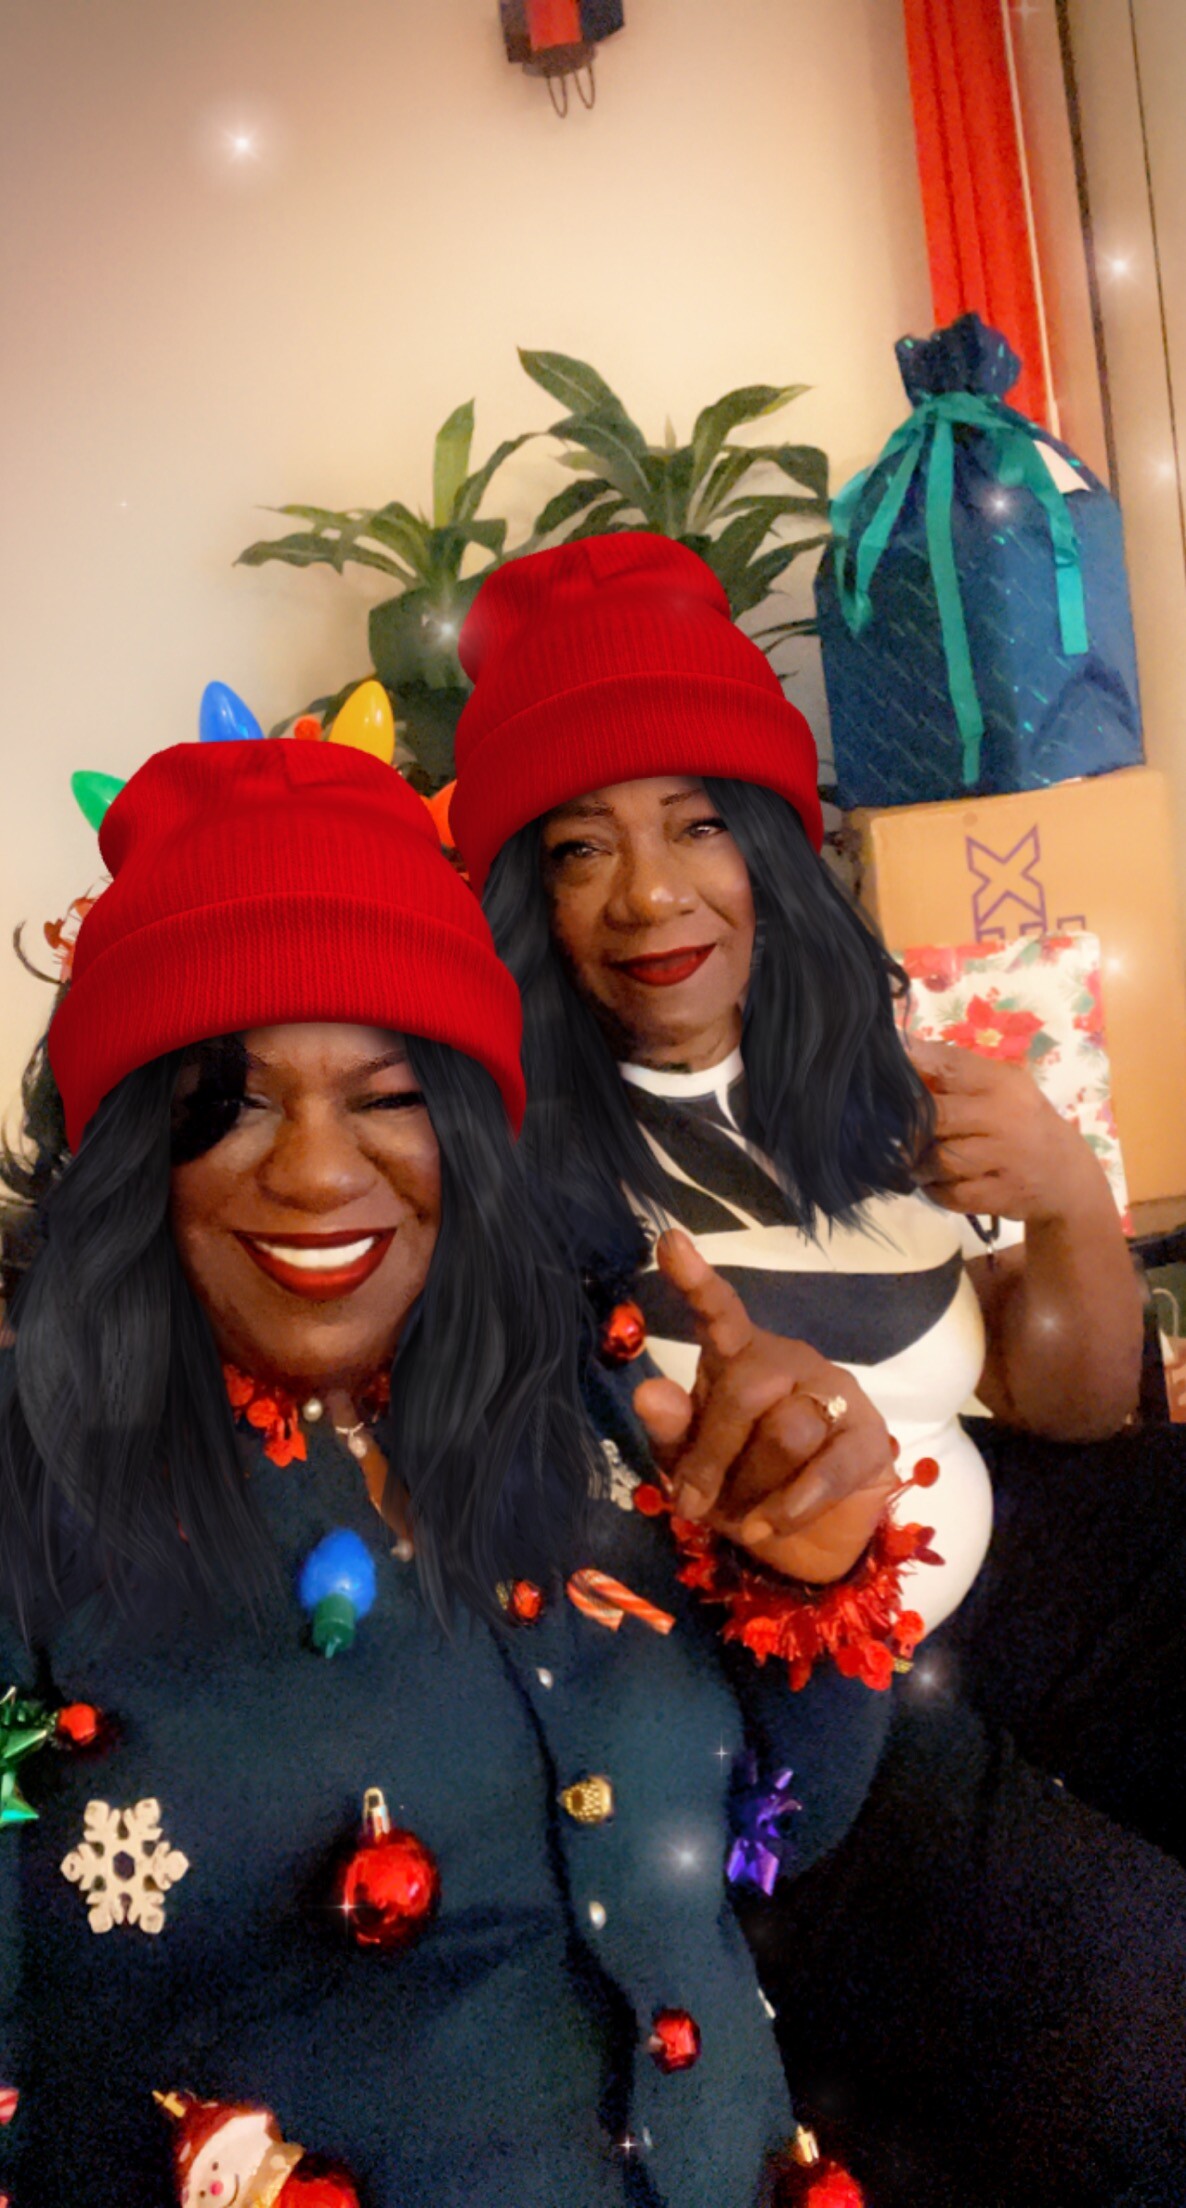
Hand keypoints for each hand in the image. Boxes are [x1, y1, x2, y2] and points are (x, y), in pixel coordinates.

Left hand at [631, 1230, 899, 1582]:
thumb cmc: (741, 1486)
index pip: (720, 1312)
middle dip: (713, 1455)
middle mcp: (789, 1362)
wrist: (806, 1541)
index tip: (669, 1242)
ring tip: (745, 1515)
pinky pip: (827, 1468)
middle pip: (748, 1390)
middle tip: (692, 1503)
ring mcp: (836, 1395)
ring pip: (789, 1430)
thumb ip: (672, 1431)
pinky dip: (790, 1506)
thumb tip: (649, 1392)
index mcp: (739, 1357)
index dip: (695, 1280)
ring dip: (755, 1487)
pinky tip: (770, 1525)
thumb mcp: (692, 1465)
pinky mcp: (870, 1439)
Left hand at [908, 1036, 1101, 1224]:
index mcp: (1001, 1082)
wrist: (1067, 1174)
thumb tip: (893, 1050)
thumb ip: (953, 1072)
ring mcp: (1005, 1158)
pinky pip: (948, 1194)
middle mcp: (1005, 1116)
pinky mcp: (1000, 1195)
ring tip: (918, 1158)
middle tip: (890, 1129)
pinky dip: (934, 1190)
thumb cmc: (1018, 1120)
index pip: (947, 1065)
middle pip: (934, 1115)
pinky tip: (937, 1182)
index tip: (878, 1070)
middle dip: (906, 1125)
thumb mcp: (998, 1086)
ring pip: (937, 1159)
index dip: (908, 1066)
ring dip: (919, 1162)